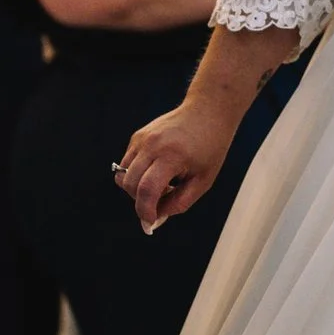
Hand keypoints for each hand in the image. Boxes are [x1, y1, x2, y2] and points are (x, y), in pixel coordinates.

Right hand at [111, 99, 240, 233]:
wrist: (208, 111)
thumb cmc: (210, 148)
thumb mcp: (203, 181)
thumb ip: (179, 203)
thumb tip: (154, 218)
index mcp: (172, 155)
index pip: (147, 189)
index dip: (145, 211)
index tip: (150, 223)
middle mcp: (152, 144)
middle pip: (130, 184)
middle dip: (140, 200)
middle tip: (166, 196)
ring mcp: (142, 138)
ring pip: (123, 175)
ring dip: (137, 188)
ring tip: (163, 182)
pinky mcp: (137, 136)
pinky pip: (126, 164)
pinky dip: (137, 174)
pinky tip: (158, 169)